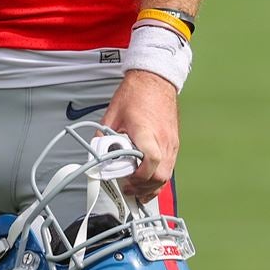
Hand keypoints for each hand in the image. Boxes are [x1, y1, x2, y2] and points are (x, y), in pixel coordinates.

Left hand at [102, 69, 179, 201]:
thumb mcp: (112, 114)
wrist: (154, 80)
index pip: (150, 159)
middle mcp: (163, 140)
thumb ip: (104, 135)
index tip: (128, 179)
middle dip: (144, 187)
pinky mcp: (174, 144)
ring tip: (136, 189)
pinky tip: (147, 180)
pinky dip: (158, 177)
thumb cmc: (136, 94)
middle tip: (128, 189)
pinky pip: (169, 167)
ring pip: (167, 175)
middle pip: (161, 175)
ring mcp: (171, 143)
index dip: (140, 175)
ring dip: (152, 186)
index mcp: (146, 131)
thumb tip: (96, 152)